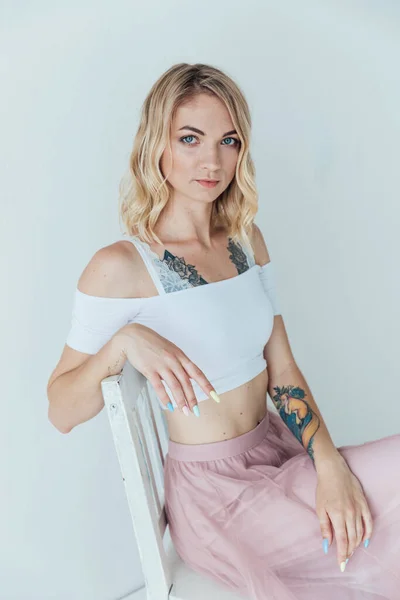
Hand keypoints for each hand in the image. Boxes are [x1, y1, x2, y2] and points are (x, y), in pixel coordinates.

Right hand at [114, 323, 217, 414]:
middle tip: (196, 411)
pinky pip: (158, 386)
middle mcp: (173, 360)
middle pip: (186, 382)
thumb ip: (180, 363)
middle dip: (192, 398)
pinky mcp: (149, 369)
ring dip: (180, 400)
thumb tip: (190, 377)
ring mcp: (161, 365)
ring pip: (174, 386)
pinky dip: (165, 397)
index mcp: (180, 356)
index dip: (207, 385)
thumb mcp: (171, 349)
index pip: (197, 373)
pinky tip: (169, 406)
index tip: (215, 397)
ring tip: (184, 412)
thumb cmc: (153, 343)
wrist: (133, 336)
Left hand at [315, 453, 372, 570]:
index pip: (342, 541)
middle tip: (345, 559)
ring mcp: (358, 509)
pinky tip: (365, 541)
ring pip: (360, 533)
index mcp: (337, 515)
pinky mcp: (364, 504)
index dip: (342, 554)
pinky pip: (369, 522)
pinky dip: (368, 533)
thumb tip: (327, 545)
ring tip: (351, 551)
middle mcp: (350, 514)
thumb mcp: (320, 508)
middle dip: (348, 551)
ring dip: (356, 544)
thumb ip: (325, 527)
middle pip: (352, 539)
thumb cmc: (324, 488)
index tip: (341, 564)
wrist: (334, 470)